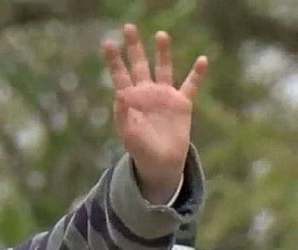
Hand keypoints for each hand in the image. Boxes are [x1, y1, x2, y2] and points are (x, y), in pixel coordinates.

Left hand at [103, 24, 207, 203]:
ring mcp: (164, 96)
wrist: (159, 162)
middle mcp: (145, 93)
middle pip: (139, 65)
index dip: (113, 60)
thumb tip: (119, 95)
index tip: (107, 43)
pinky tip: (202, 60)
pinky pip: (190, 85)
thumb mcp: (128, 133)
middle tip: (128, 27)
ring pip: (163, 68)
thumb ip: (122, 114)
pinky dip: (196, 74)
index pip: (119, 75)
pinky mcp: (182, 103)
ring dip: (162, 52)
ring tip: (160, 35)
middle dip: (134, 47)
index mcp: (129, 99)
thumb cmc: (139, 149)